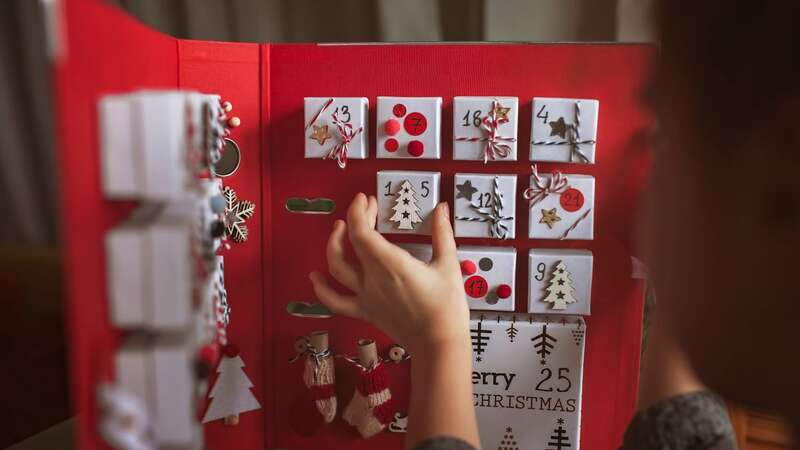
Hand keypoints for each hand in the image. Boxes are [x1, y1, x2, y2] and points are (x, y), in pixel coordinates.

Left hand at [309, 193, 468, 354]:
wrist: (439, 344)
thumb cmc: (446, 308)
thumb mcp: (448, 265)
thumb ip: (443, 233)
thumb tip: (442, 209)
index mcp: (392, 264)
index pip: (362, 232)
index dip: (359, 212)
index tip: (365, 200)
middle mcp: (373, 279)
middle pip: (350, 243)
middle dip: (353, 220)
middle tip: (364, 209)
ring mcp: (366, 296)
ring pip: (336, 268)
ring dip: (333, 245)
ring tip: (338, 229)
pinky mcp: (365, 311)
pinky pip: (336, 301)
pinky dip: (321, 289)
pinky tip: (314, 277)